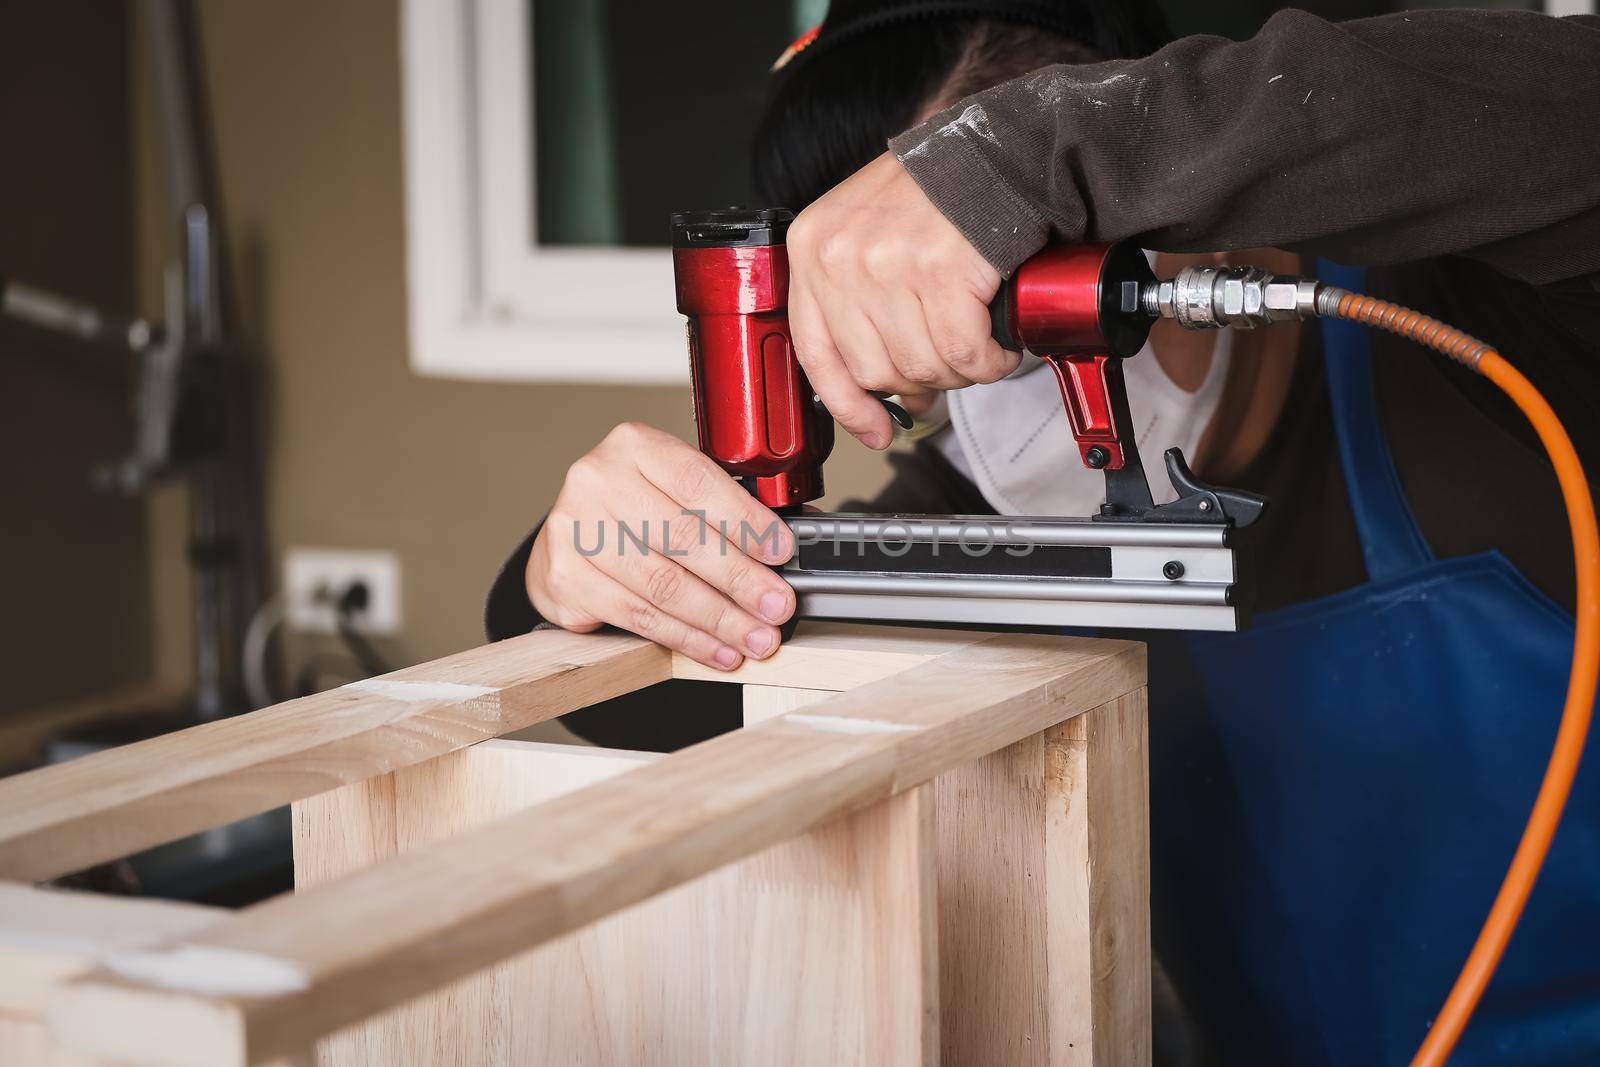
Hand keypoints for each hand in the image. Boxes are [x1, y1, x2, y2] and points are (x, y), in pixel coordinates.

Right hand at [527, 423, 794, 669]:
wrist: (567, 536)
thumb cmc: (634, 508)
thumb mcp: (675, 486)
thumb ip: (727, 504)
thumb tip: (795, 537)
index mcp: (634, 446)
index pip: (698, 482)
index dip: (745, 521)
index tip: (782, 552)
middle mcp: (596, 481)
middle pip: (683, 538)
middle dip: (741, 580)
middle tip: (778, 607)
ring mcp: (573, 530)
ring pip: (662, 585)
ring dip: (718, 620)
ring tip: (755, 637)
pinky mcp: (565, 580)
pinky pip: (639, 617)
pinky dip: (686, 639)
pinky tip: (716, 648)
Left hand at [787, 152, 1013, 449]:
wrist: (991, 149)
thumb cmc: (933, 193)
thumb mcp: (865, 234)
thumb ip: (858, 305)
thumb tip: (885, 390)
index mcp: (812, 248)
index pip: (815, 352)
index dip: (847, 405)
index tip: (873, 430)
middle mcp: (840, 256)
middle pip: (874, 370)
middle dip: (918, 382)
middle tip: (948, 365)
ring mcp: (887, 264)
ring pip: (921, 367)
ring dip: (959, 372)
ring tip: (976, 348)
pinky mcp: (940, 272)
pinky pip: (963, 352)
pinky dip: (988, 362)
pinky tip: (997, 347)